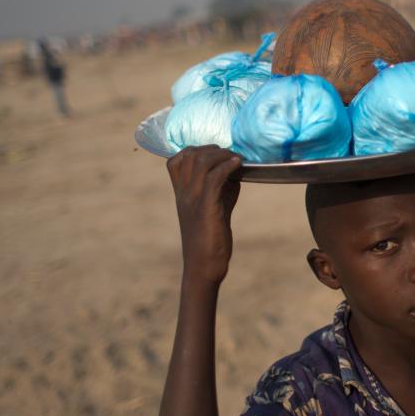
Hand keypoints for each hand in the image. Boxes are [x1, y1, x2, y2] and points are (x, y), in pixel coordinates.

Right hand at [166, 146, 242, 287]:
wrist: (203, 266)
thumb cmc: (210, 238)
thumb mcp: (214, 207)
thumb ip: (221, 187)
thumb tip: (235, 169)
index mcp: (180, 193)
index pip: (175, 160)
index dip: (195, 150)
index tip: (215, 154)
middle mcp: (183, 193)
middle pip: (190, 154)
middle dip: (213, 149)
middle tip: (230, 156)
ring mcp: (192, 199)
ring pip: (202, 161)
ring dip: (222, 155)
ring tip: (236, 159)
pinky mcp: (206, 207)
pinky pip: (214, 176)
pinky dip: (228, 166)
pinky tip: (239, 165)